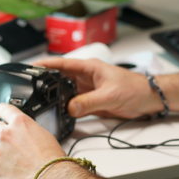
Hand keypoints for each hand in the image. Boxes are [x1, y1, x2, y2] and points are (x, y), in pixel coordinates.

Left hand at [0, 103, 65, 178]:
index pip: (4, 109)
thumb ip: (28, 131)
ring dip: (1, 153)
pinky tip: (12, 171)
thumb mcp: (44, 136)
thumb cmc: (52, 161)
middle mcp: (6, 134)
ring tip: (16, 163)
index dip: (0, 110)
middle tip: (11, 144)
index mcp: (20, 123)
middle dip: (1, 134)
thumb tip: (24, 133)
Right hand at [33, 57, 159, 117]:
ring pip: (65, 94)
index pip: (61, 64)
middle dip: (46, 83)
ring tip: (42, 104)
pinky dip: (66, 110)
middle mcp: (86, 78)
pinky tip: (59, 115)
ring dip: (56, 99)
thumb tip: (70, 108)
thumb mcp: (110, 95)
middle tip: (30, 90)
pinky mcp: (91, 103)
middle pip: (60, 79)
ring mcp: (87, 90)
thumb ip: (88, 102)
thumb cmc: (135, 89)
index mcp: (89, 68)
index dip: (45, 65)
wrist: (148, 99)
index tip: (30, 67)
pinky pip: (74, 106)